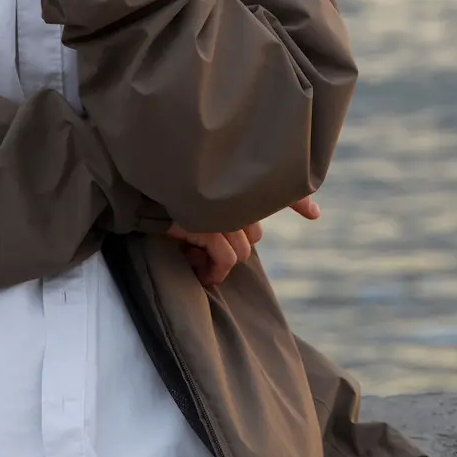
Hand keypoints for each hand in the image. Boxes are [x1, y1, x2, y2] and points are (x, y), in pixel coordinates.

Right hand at [167, 197, 320, 287]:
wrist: (140, 198)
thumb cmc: (176, 199)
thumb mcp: (215, 202)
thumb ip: (260, 202)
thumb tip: (316, 212)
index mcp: (237, 185)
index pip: (279, 191)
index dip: (300, 200)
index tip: (313, 212)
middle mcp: (232, 197)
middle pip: (253, 236)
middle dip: (230, 246)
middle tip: (203, 247)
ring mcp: (221, 212)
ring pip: (241, 252)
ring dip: (219, 261)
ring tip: (196, 258)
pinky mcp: (206, 226)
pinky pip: (226, 260)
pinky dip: (214, 271)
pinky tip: (200, 270)